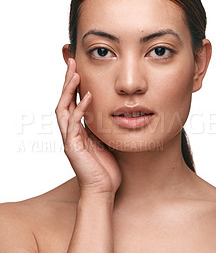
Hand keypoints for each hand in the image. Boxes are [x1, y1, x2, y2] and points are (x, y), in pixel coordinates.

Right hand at [55, 58, 121, 197]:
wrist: (103, 190)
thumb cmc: (107, 168)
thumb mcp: (107, 141)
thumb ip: (104, 126)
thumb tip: (115, 111)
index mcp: (78, 130)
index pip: (72, 102)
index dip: (73, 85)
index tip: (79, 68)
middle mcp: (71, 132)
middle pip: (63, 101)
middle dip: (67, 81)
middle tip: (72, 61)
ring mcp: (70, 139)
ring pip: (63, 109)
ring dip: (68, 90)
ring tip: (75, 73)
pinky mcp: (72, 147)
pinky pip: (74, 124)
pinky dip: (80, 109)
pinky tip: (87, 96)